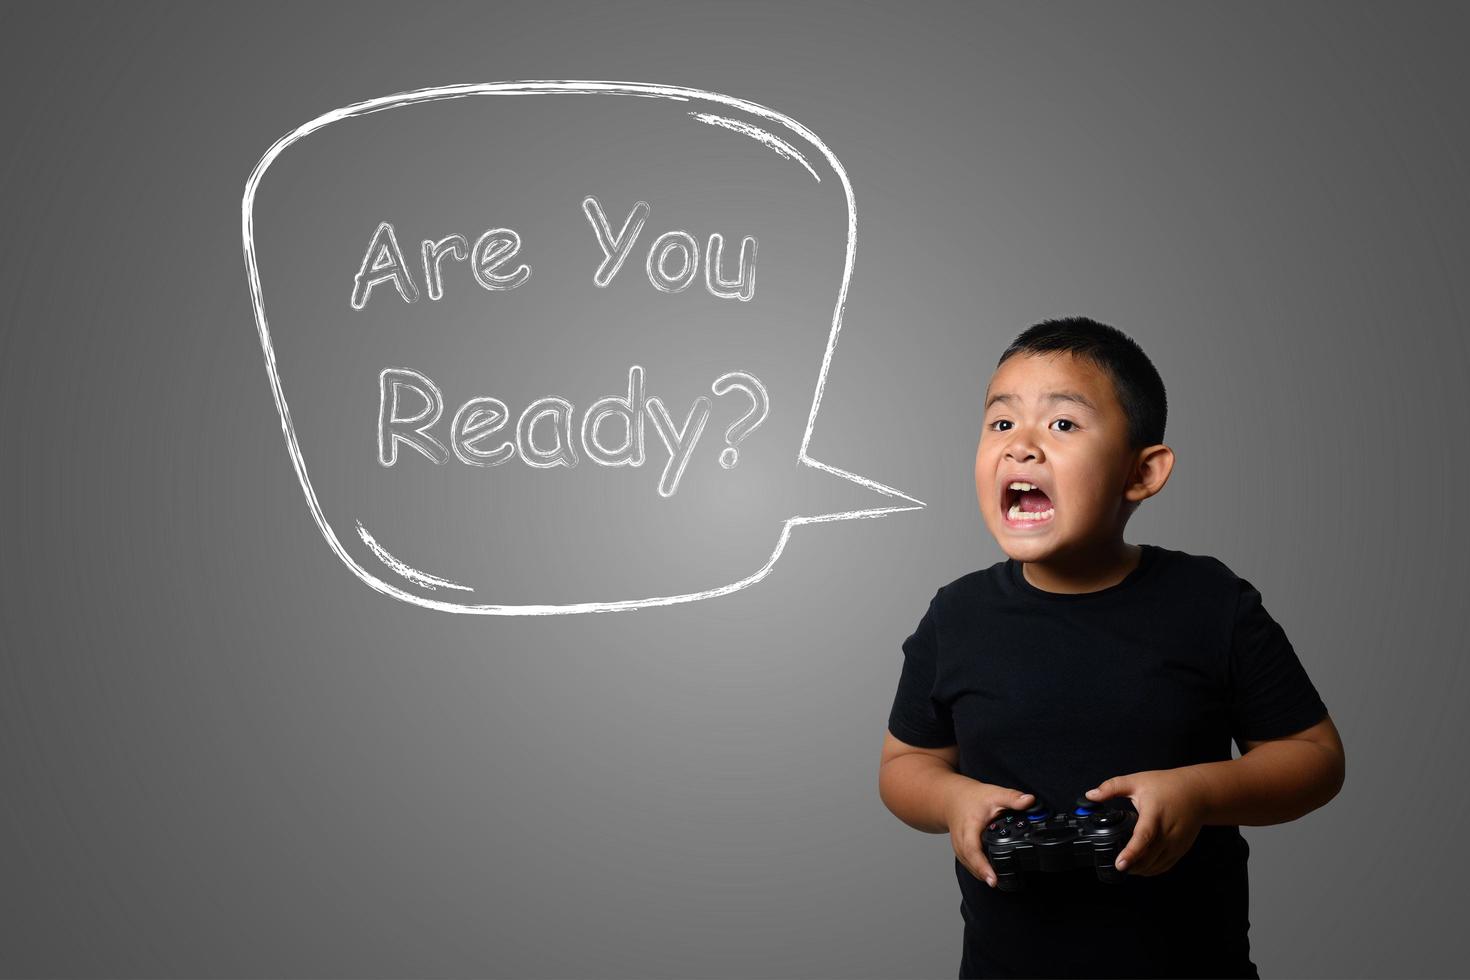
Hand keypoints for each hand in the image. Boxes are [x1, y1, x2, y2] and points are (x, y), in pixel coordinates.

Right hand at [943, 780, 1035, 888]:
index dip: (982, 866)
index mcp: (969, 828)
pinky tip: (990, 874)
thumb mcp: (994, 794)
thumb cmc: (972, 798)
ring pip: (969, 866)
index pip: (973, 850)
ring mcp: (959, 848)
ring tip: (997, 881)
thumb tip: (1030, 800)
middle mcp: (961, 841)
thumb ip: (1012, 798)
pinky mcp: (961, 852)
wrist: (953, 799)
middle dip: (984, 874)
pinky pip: (969, 865)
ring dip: (982, 874)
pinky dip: (979, 870)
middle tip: (999, 883)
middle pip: (971, 863)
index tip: (992, 879)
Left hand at [1085, 768, 1205, 876]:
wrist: (1198, 793)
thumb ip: (1111, 787)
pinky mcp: (1181, 850)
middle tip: (1116, 865)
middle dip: (1130, 866)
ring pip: (1155, 866)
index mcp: (1154, 815)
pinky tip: (1140, 866)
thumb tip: (1090, 795)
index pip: (1143, 837)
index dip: (1131, 853)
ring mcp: (1176, 844)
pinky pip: (1164, 866)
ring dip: (1139, 870)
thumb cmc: (1167, 786)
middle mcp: (1167, 832)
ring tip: (1125, 866)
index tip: (1120, 864)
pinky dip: (1151, 870)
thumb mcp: (1137, 781)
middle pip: (1147, 858)